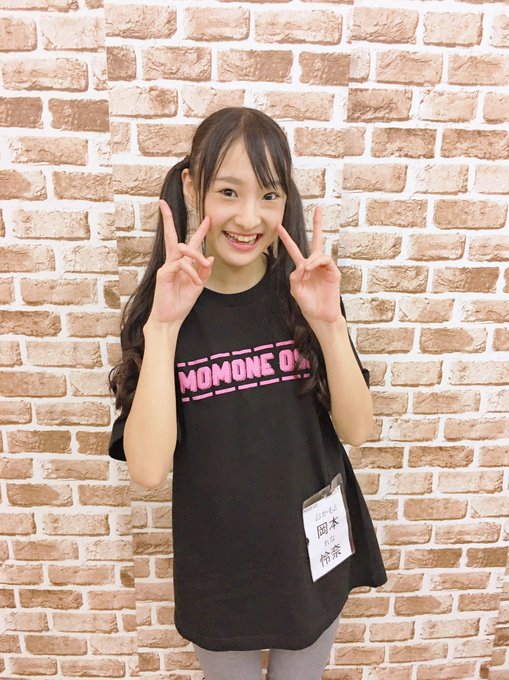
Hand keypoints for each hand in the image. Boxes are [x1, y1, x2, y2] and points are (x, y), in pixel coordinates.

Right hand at [145, 199, 213, 327]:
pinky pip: (180, 265)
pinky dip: (191, 272)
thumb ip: (204, 272)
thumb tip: (210, 257)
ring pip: (181, 248)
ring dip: (196, 254)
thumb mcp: (198, 287)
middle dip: (168, 219)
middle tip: (163, 204)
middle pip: (171, 236)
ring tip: (204, 263)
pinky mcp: (163, 274)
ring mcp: (167, 267)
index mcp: (182, 265)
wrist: (170, 319)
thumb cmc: (181, 303)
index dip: (199, 231)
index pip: (189, 243)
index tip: (207, 218)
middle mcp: (173, 262)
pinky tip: (196, 282)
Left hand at [276, 206, 341, 325]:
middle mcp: (314, 264)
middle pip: (317, 240)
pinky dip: (317, 262)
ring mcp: (325, 267)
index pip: (294, 249)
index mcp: (303, 268)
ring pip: (318, 253)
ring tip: (307, 269)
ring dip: (311, 259)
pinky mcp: (334, 272)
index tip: (278, 226)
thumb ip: (295, 277)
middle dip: (318, 224)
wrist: (320, 316)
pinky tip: (311, 268)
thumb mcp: (296, 290)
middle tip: (319, 208)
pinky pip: (325, 260)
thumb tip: (301, 265)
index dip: (286, 238)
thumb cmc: (308, 304)